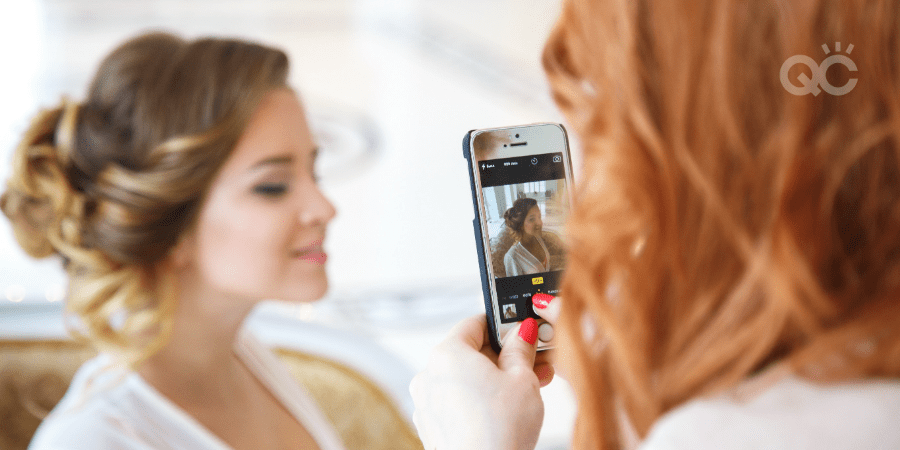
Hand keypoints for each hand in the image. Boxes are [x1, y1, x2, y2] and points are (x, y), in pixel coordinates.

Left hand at [409, 315, 544, 449]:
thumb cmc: (499, 429)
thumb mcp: (523, 379)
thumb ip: (521, 348)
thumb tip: (523, 331)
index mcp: (447, 353)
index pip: (475, 323)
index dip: (503, 325)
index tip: (523, 331)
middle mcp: (429, 374)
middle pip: (470, 352)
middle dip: (504, 357)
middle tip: (533, 362)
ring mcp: (427, 402)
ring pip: (465, 379)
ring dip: (494, 379)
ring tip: (527, 388)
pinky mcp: (432, 426)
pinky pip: (457, 401)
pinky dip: (478, 400)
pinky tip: (504, 410)